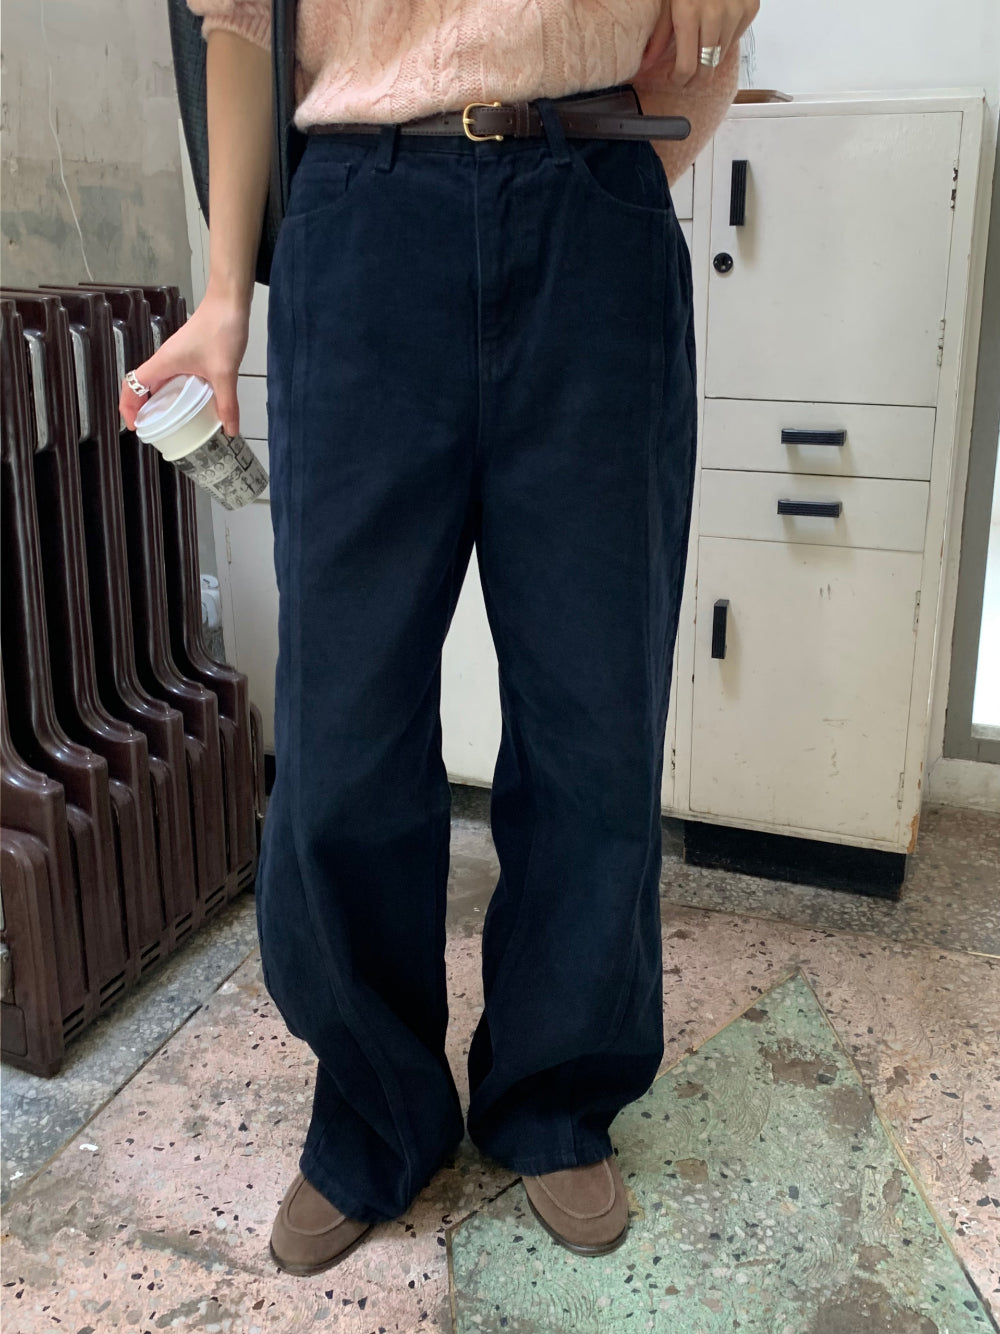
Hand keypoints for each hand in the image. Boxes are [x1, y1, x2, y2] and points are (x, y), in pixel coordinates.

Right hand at [118, 284, 251, 434]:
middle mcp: (165, 359)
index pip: (132, 384)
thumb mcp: (224, 372)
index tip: (136, 426)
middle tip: (154, 429)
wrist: (229, 302)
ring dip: (160, 400)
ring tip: (171, 422)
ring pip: (160, 381)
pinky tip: (193, 402)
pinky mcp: (189, 353)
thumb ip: (227, 403)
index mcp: (163, 363)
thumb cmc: (220, 330)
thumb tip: (230, 430)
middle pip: (143, 385)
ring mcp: (177, 355)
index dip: (128, 406)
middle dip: (143, 408)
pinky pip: (175, 376)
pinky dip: (177, 391)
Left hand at [637, 0, 758, 88]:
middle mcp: (714, 15)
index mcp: (688, 14)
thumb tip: (646, 64)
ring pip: (721, 56)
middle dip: (695, 77)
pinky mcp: (750, 8)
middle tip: (687, 76)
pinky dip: (725, 39)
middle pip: (706, 67)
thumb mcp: (667, 1)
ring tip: (700, 47)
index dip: (679, 80)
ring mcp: (735, 12)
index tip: (675, 79)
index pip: (687, 67)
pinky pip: (736, 38)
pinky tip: (715, 29)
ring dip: (709, 58)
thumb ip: (658, 34)